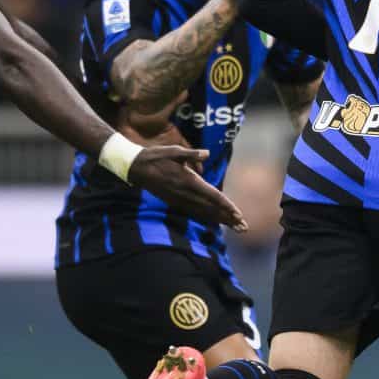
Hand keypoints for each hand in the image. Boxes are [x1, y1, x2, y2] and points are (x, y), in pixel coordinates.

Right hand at [129, 144, 249, 232]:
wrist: (134, 168)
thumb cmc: (156, 156)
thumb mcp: (173, 151)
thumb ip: (191, 154)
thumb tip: (206, 154)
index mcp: (188, 181)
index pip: (212, 196)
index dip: (226, 206)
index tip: (238, 214)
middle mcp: (185, 194)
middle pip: (211, 209)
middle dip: (228, 218)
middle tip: (244, 228)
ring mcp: (179, 200)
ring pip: (203, 213)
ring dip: (220, 220)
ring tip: (235, 228)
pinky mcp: (174, 202)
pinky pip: (194, 212)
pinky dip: (206, 218)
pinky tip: (215, 221)